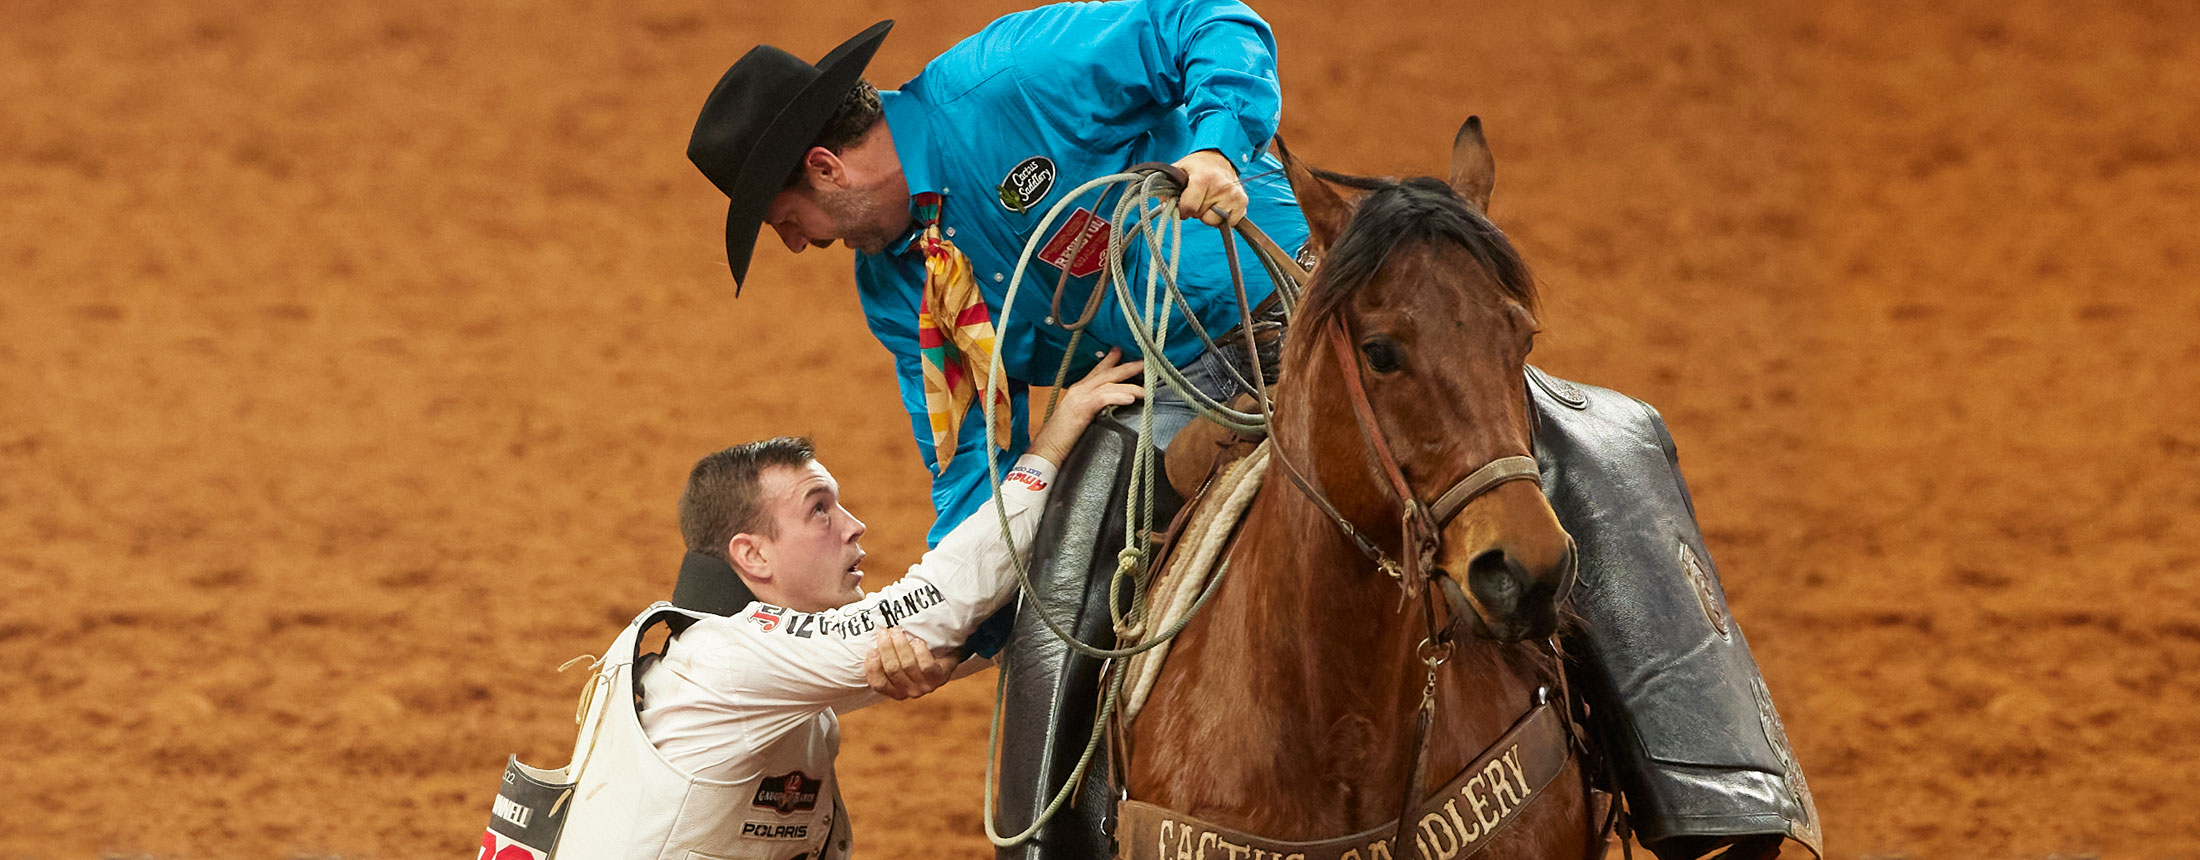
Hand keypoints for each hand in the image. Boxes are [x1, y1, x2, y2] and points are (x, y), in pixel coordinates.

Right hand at [866, 628, 956, 700]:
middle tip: (884, 631)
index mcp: (895, 691)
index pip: (878, 684)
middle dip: (886, 648)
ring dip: (900, 645)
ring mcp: (925, 686)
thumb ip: (884, 655)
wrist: (945, 656)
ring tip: (897, 631)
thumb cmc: (916, 657)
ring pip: (908, 665)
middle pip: (893, 670)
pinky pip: (926, 665)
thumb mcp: (898, 660)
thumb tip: (870, 638)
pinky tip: (917, 641)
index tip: (872, 650)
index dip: (872, 668)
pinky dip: (920, 651)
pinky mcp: (939, 678)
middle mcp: (909, 692)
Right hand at [1027, 349, 1144, 465]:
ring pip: (1109, 383)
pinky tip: (1131, 397)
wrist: (1046, 450)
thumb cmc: (1062, 439)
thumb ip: (1092, 410)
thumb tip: (1109, 410)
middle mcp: (1079, 389)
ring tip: (1146, 388)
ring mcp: (1079, 397)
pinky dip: (1119, 396)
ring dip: (1130, 384)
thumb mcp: (1079, 420)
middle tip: (1145, 362)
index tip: (1123, 352)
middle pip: (1108, 373)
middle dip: (1128, 366)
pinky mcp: (1082, 407)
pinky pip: (1104, 397)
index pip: (1098, 371)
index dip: (1111, 360)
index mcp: (1078, 391)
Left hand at [1173, 149, 1246, 227]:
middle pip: (1202, 216)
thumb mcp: (1178, 171)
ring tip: (1210, 200)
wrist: (1219, 157)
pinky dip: (1223, 217)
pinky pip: (1229, 222)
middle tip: (1199, 197)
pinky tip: (1220, 204)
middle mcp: (1222, 186)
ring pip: (1215, 221)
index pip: (1189, 208)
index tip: (1183, 205)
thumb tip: (1165, 208)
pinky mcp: (1243, 202)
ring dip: (1210, 215)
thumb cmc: (1196, 166)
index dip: (1183, 210)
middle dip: (1197, 210)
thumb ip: (1167, 189)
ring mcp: (1234, 195)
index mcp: (1204, 178)